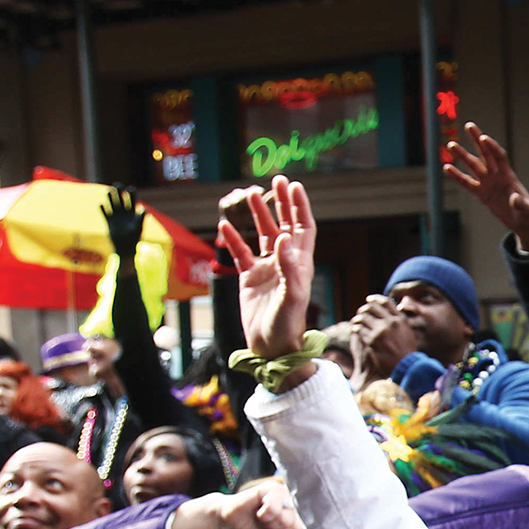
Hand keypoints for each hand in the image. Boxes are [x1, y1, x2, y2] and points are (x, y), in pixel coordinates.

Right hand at [102, 183, 144, 259]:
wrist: (125, 249)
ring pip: (112, 203)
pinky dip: (103, 209)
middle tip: (117, 185)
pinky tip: (101, 205)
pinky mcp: (109, 222)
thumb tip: (145, 209)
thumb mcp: (138, 228)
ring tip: (109, 190)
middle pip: (121, 198)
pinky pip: (105, 213)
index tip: (129, 188)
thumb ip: (141, 218)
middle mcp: (124, 212)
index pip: (132, 199)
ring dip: (110, 197)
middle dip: (119, 191)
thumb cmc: (134, 239)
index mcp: (133, 213)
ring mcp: (116, 216)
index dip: (131, 193)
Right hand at [172, 485, 316, 528]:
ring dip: (270, 525)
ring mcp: (286, 493)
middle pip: (299, 527)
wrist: (232, 520)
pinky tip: (258, 511)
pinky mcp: (272, 488)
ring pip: (286, 519)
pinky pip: (272, 508)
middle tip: (268, 527)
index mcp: (302, 515)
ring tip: (262, 518)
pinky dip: (263, 515)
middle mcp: (297, 503)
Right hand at [216, 176, 316, 376]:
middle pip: (285, 225)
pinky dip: (233, 240)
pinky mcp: (250, 279)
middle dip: (281, 203)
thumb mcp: (292, 296)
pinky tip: (224, 225)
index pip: (303, 228)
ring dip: (258, 215)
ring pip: (262, 235)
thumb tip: (286, 237)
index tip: (294, 186)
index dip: (300, 207)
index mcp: (299, 264)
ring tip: (249, 194)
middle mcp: (284, 263)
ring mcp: (267, 270)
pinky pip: (240, 254)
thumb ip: (289, 267)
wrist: (271, 347)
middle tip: (276, 180)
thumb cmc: (287, 324)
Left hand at [351, 295, 420, 382]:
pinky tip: (355, 330)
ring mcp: (380, 331)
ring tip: (356, 321)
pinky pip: (360, 330)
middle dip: (364, 309)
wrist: (405, 367)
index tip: (369, 299)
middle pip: (372, 308)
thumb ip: (400, 322)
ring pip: (364, 318)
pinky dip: (356, 328)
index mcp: (399, 319)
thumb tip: (393, 313)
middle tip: (361, 312)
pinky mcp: (372, 341)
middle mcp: (390, 323)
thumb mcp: (408, 333)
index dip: (376, 299)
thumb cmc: (407, 352)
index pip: (386, 302)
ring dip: (358, 318)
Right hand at [442, 124, 528, 253]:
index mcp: (509, 176)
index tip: (483, 138)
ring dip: (463, 156)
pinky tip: (447, 168)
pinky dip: (457, 177)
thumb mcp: (526, 210)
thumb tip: (514, 197)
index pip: (499, 157)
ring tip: (451, 145)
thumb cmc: (528, 214)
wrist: (523, 222)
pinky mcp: (482, 194)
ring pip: (474, 166)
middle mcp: (497, 176)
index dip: (492, 147)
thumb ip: (520, 203)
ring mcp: (489, 183)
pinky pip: (468, 184)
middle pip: (486, 154)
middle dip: (477, 140)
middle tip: (469, 126)